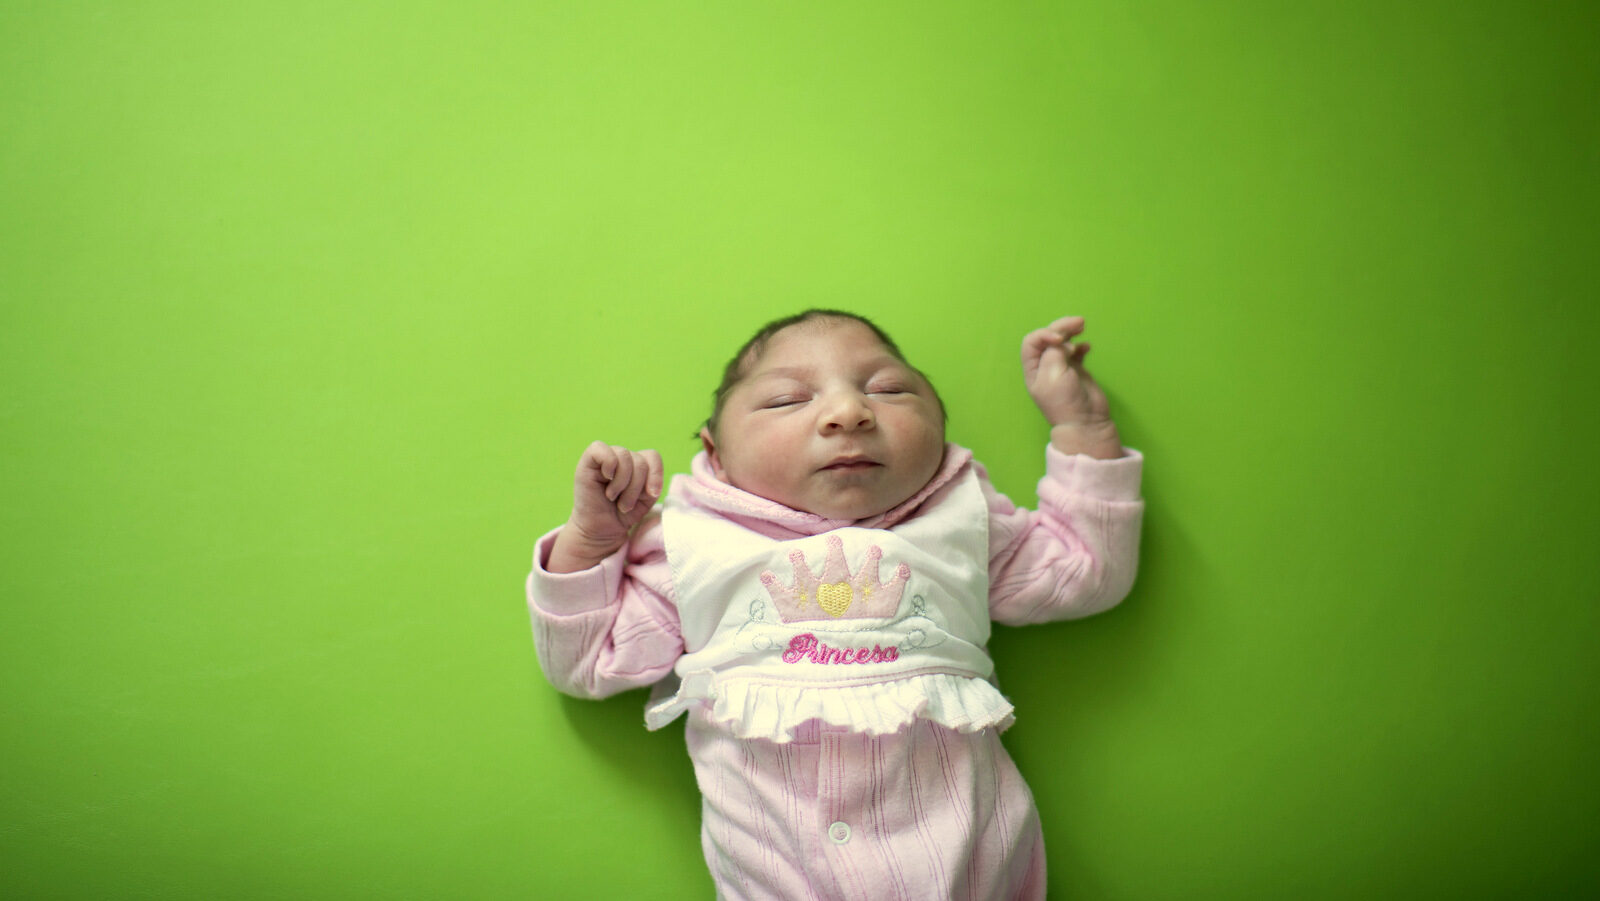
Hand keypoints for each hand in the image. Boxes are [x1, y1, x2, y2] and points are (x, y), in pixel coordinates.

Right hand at [548, 442, 663, 572]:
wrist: (602, 529)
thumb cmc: (624, 513)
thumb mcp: (647, 498)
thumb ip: (653, 482)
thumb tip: (651, 483)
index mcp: (637, 463)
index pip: (652, 456)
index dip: (656, 474)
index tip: (651, 495)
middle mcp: (621, 457)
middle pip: (639, 461)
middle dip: (635, 488)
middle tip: (625, 505)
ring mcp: (605, 458)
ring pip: (624, 456)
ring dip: (622, 484)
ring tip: (613, 498)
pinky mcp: (587, 461)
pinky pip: (600, 449)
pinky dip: (608, 464)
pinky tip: (606, 478)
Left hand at [1021, 317, 1123, 458]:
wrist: (1086, 422)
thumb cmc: (1064, 401)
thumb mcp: (1053, 374)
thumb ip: (1054, 353)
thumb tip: (1062, 342)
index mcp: (1033, 368)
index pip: (1032, 341)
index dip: (1045, 334)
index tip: (1060, 340)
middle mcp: (1045, 366)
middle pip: (1049, 338)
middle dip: (1061, 327)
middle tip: (1079, 322)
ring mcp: (1061, 367)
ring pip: (1063, 342)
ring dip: (1071, 331)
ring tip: (1082, 325)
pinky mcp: (1077, 370)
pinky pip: (1076, 352)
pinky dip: (1081, 346)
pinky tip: (1087, 347)